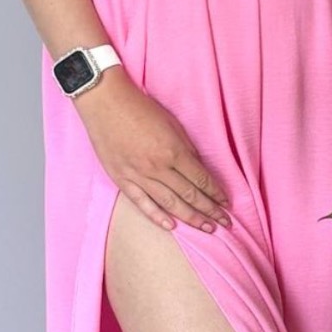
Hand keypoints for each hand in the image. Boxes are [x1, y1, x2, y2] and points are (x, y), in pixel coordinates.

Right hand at [75, 75, 231, 232]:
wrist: (105, 103)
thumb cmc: (140, 108)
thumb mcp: (172, 124)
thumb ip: (186, 149)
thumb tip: (198, 169)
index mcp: (174, 152)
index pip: (201, 180)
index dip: (216, 193)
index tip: (226, 203)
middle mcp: (158, 168)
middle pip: (190, 195)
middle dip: (210, 211)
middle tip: (225, 223)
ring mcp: (138, 176)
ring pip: (169, 204)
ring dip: (191, 218)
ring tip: (207, 229)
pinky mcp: (122, 179)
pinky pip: (142, 203)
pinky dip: (157, 216)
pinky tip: (172, 227)